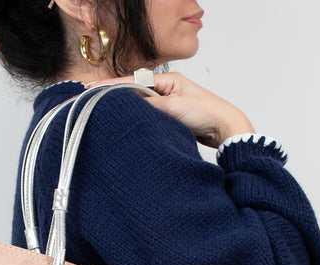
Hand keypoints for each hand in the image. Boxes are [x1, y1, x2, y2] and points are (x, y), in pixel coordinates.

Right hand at [87, 72, 254, 148]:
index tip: (93, 90)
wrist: (225, 130)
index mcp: (169, 80)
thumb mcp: (174, 108)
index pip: (134, 80)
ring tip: (109, 117)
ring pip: (142, 108)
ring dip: (130, 113)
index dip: (113, 87)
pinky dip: (140, 122)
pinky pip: (150, 119)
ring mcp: (169, 105)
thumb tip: (127, 106)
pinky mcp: (171, 120)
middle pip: (136, 94)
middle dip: (118, 100)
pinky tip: (130, 127)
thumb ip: (150, 106)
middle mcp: (167, 90)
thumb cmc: (207, 114)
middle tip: (96, 104)